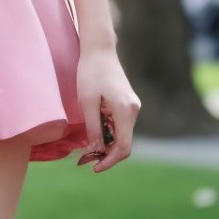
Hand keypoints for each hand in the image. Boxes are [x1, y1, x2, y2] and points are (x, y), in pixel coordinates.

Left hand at [75, 42, 140, 172]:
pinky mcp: (126, 103)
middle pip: (124, 143)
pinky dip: (108, 134)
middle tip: (84, 161)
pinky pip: (119, 125)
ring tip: (86, 150)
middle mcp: (133, 110)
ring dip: (106, 145)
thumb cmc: (90, 73)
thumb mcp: (87, 102)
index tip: (95, 168)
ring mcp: (131, 107)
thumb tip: (96, 150)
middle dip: (106, 155)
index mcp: (125, 111)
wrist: (99, 50)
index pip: (123, 147)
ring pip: (121, 135)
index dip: (110, 161)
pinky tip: (94, 135)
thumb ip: (93, 128)